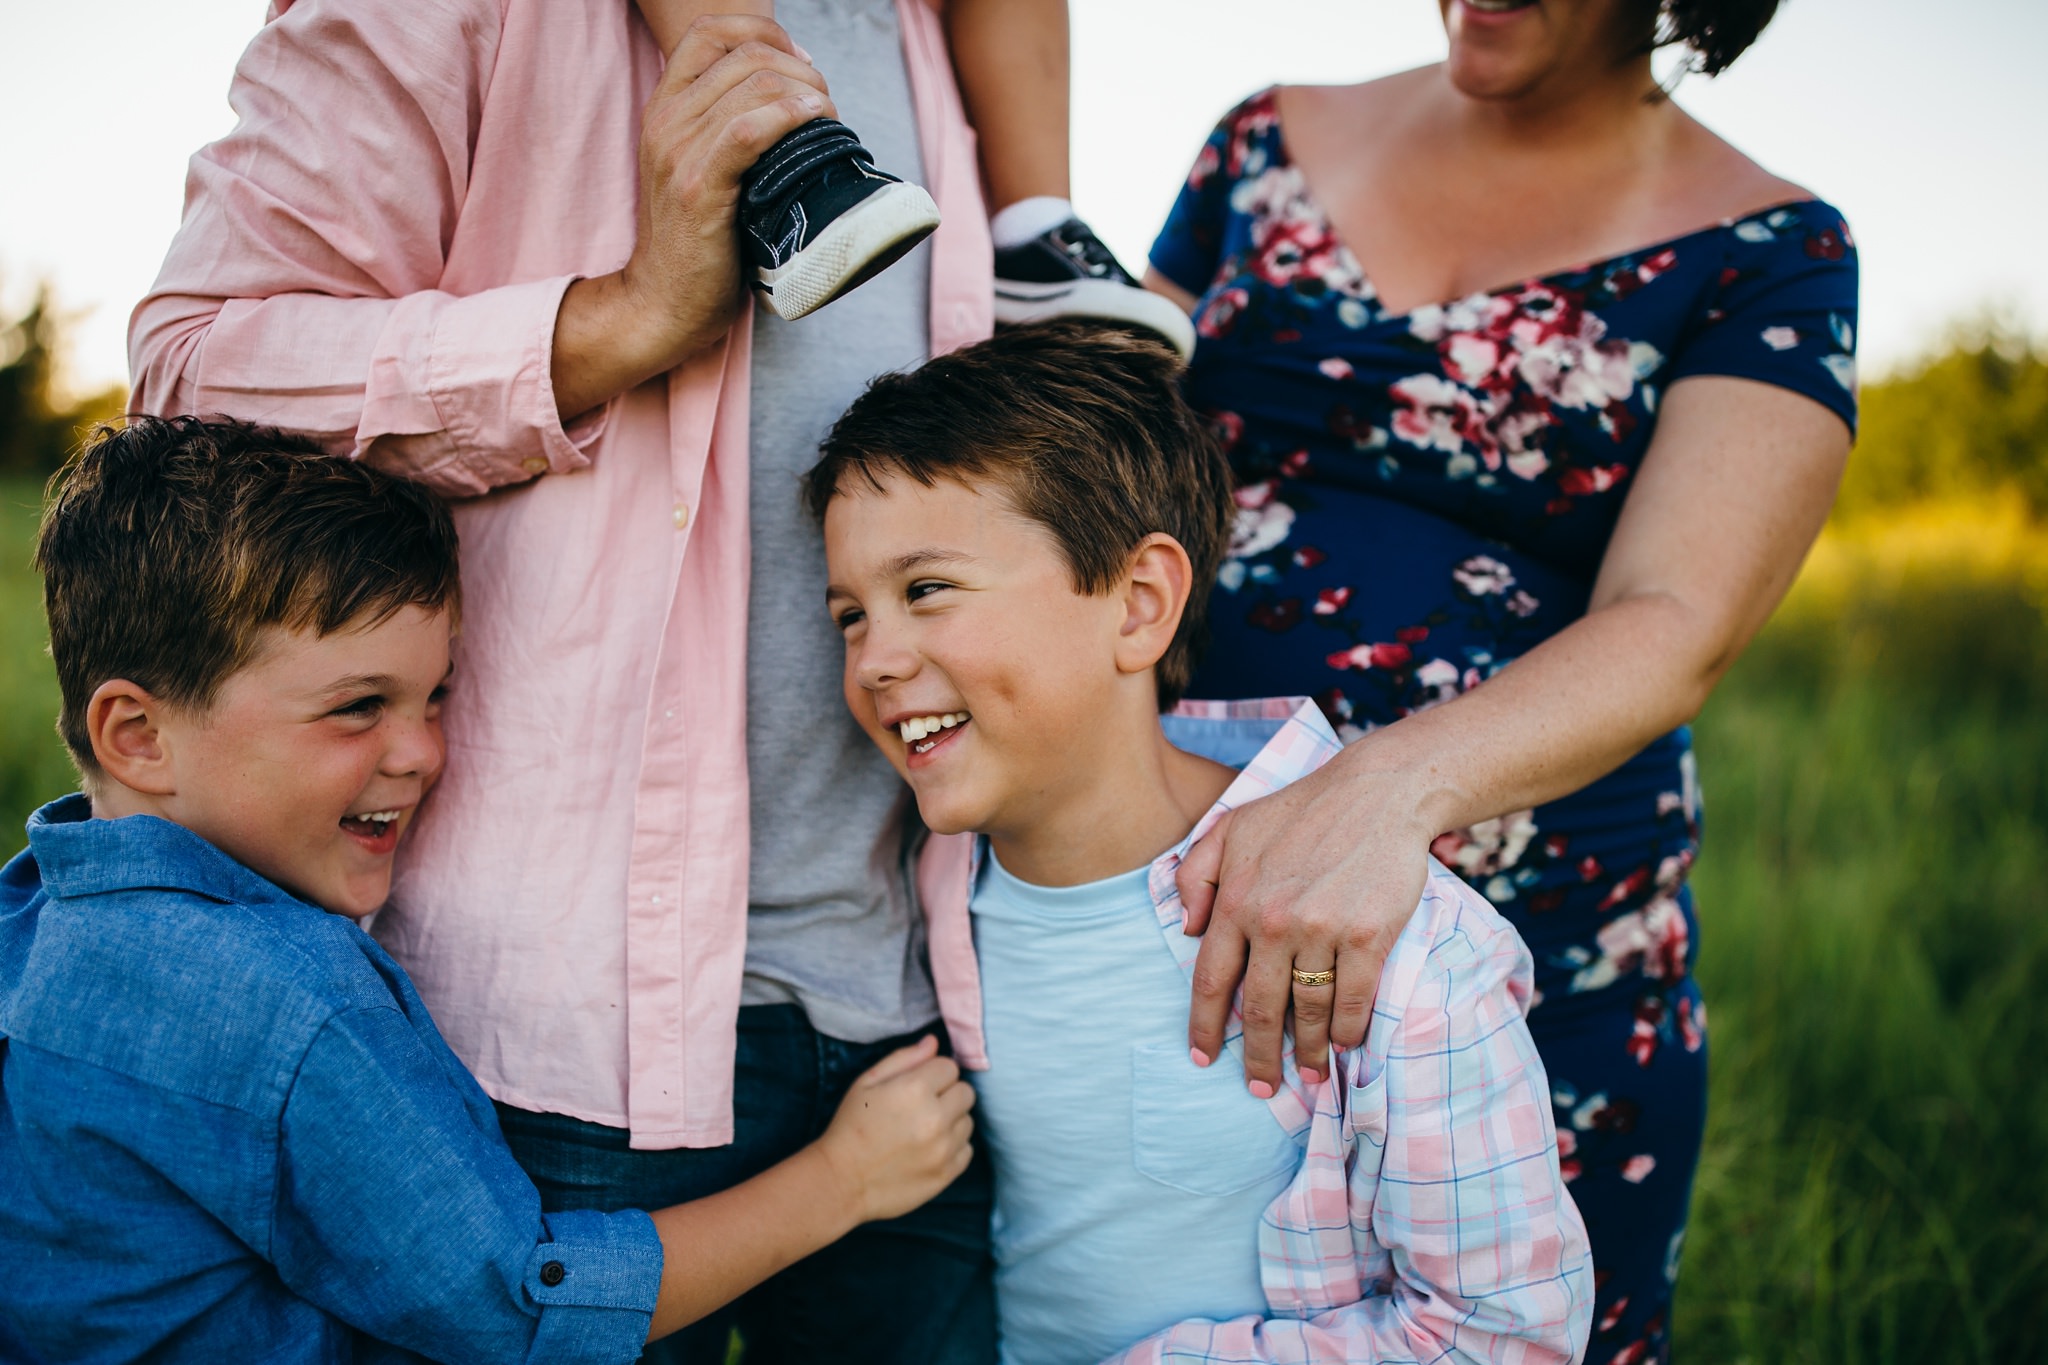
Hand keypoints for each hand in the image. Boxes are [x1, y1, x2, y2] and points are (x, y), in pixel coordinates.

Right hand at [552, 16, 834, 417]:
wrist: (662, 303)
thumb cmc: (698, 242)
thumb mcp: (701, 169)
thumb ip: (728, 129)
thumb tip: (793, 98)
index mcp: (664, 106)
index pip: (713, 30)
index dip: (767, 34)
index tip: (802, 65)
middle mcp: (666, 118)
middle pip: (746, 54)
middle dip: (802, 69)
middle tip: (826, 106)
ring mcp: (678, 150)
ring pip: (756, 84)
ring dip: (808, 93)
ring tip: (829, 122)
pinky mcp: (698, 186)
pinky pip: (751, 129)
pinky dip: (792, 116)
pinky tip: (815, 124)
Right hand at [814, 1035, 975, 1223]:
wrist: (841, 1180)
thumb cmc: (850, 1126)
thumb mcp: (866, 1082)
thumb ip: (904, 1058)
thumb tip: (934, 1042)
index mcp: (915, 1089)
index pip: (950, 1067)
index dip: (933, 1074)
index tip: (916, 1086)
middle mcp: (935, 1118)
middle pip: (966, 1092)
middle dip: (947, 1095)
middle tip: (921, 1107)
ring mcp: (943, 1149)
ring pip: (968, 1121)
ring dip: (951, 1122)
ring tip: (922, 1130)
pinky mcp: (946, 1174)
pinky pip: (966, 1150)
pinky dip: (952, 1148)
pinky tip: (928, 1149)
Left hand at [1176, 758, 1430, 1092]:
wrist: (1377, 792)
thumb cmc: (1301, 810)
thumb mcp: (1231, 826)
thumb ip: (1195, 874)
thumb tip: (1183, 929)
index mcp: (1236, 899)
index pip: (1211, 978)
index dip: (1204, 1025)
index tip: (1203, 1058)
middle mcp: (1274, 921)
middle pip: (1260, 1008)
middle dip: (1259, 1056)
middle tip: (1261, 1089)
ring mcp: (1322, 930)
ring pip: (1309, 1009)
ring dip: (1308, 1051)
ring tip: (1309, 1075)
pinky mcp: (1367, 935)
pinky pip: (1353, 998)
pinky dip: (1349, 1029)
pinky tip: (1346, 1043)